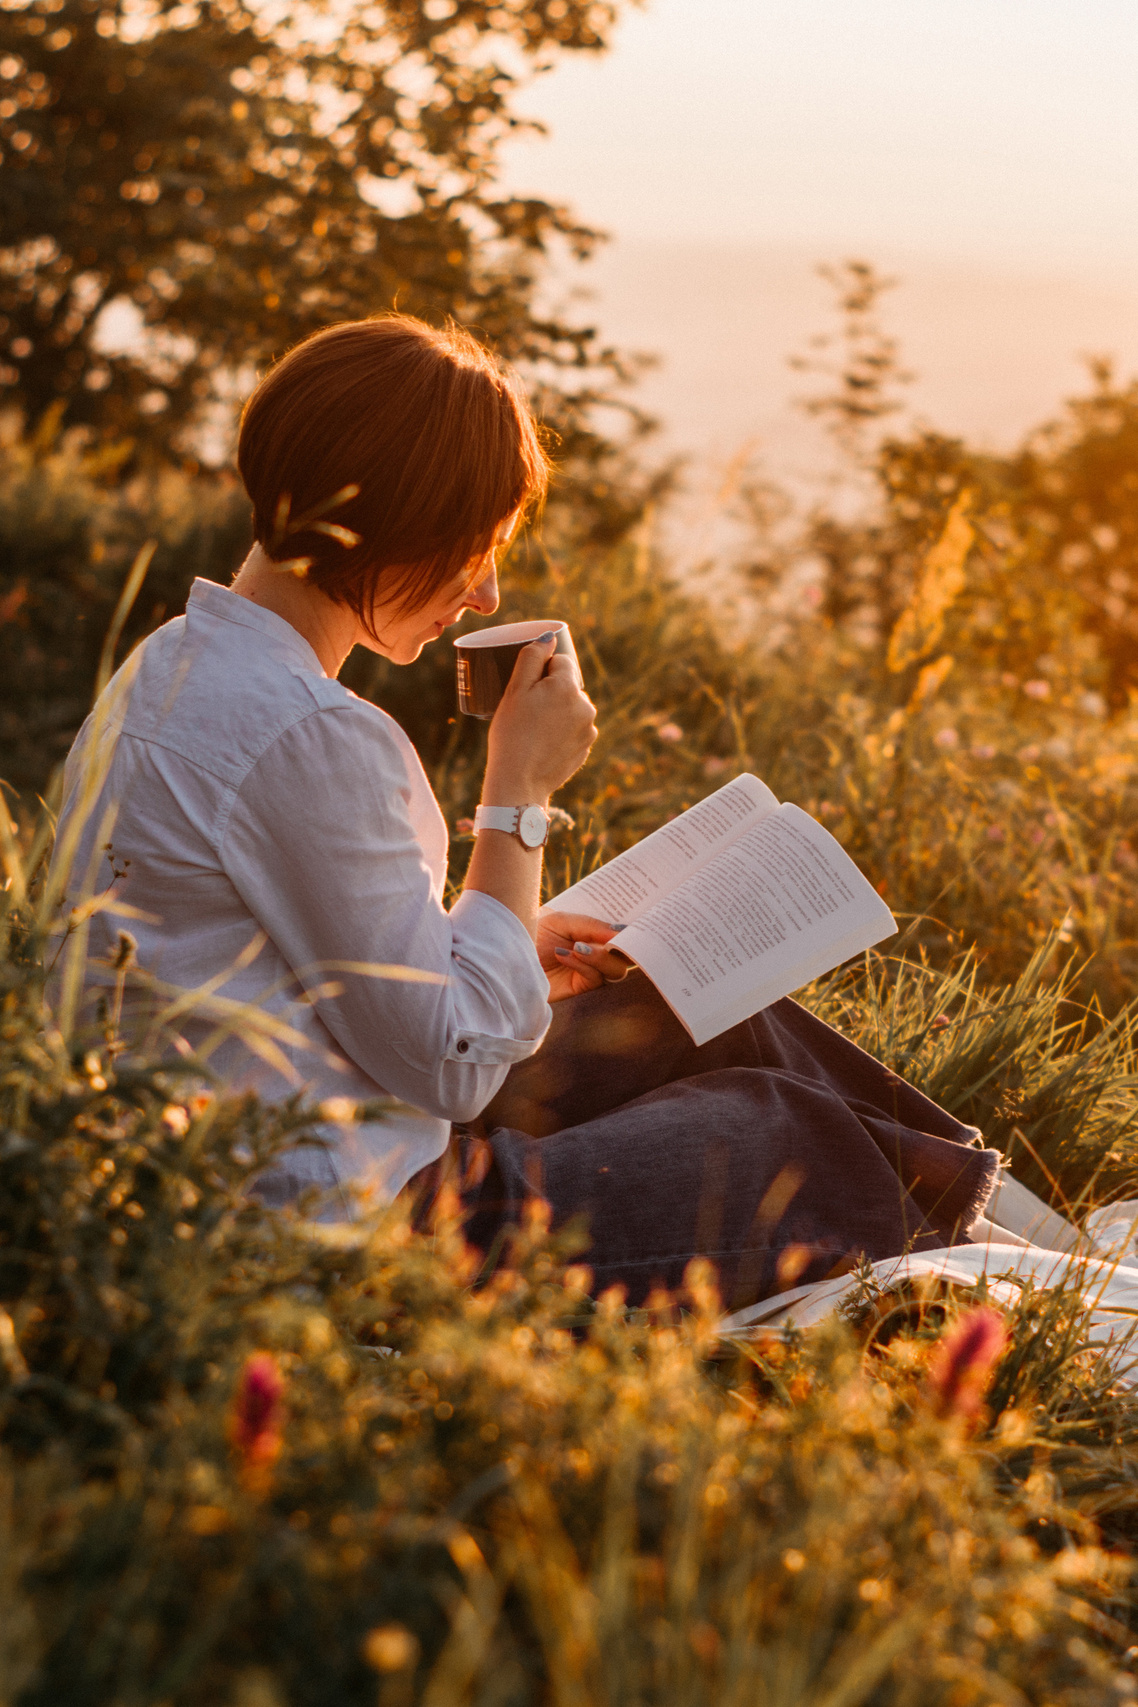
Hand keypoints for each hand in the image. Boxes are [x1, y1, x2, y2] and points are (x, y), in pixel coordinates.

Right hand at [483, 637, 596, 805]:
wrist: (519, 782)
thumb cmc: (511, 734)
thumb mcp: (514, 691)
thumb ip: (531, 658)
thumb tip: (549, 638)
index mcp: (568, 687)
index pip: (560, 661)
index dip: (541, 671)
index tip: (527, 689)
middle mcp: (586, 706)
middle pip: (568, 685)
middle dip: (550, 691)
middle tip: (527, 711)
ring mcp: (589, 729)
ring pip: (571, 707)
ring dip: (557, 710)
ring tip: (534, 729)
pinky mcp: (586, 747)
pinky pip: (574, 728)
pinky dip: (561, 730)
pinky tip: (543, 742)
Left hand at [537, 912, 631, 1002]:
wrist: (506, 955)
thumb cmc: (533, 931)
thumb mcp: (562, 921)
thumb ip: (592, 926)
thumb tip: (622, 931)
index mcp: (596, 932)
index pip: (624, 934)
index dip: (635, 932)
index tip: (638, 926)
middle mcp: (597, 951)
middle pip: (627, 956)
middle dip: (623, 947)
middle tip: (613, 940)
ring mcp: (590, 970)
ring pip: (616, 970)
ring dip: (600, 957)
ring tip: (578, 947)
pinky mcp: (580, 987)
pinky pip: (595, 979)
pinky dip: (584, 965)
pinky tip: (564, 954)